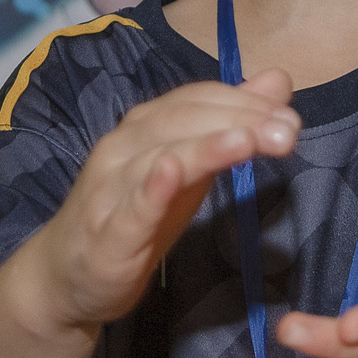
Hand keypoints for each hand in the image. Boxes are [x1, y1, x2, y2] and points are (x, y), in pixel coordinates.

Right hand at [30, 70, 299, 332]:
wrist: (68, 276)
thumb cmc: (137, 214)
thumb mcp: (192, 168)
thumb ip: (231, 124)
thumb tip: (277, 81)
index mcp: (146, 126)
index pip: (198, 99)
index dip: (244, 102)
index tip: (290, 117)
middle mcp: (124, 146)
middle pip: (182, 121)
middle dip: (239, 121)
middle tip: (287, 133)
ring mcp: (111, 188)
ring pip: (158, 157)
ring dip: (204, 147)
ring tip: (245, 141)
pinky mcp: (106, 234)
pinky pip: (129, 207)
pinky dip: (150, 188)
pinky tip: (170, 173)